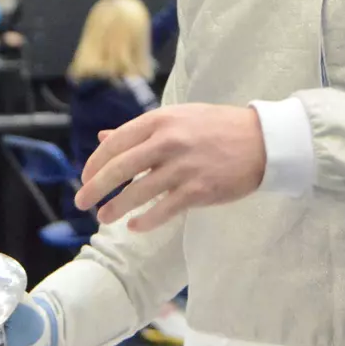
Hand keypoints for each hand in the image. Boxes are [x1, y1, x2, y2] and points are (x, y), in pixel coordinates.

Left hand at [74, 104, 266, 233]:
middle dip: (96, 187)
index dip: (96, 162)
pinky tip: (135, 227)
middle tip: (81, 202)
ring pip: (139, 192)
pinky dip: (147, 220)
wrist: (263, 140)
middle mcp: (168, 141)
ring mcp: (183, 167)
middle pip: (120, 168)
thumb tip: (103, 137)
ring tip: (104, 218)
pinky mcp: (199, 189)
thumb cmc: (218, 128)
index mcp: (161, 120)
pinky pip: (165, 209)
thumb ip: (141, 130)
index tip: (86, 177)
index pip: (116, 143)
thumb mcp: (178, 118)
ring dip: (117, 207)